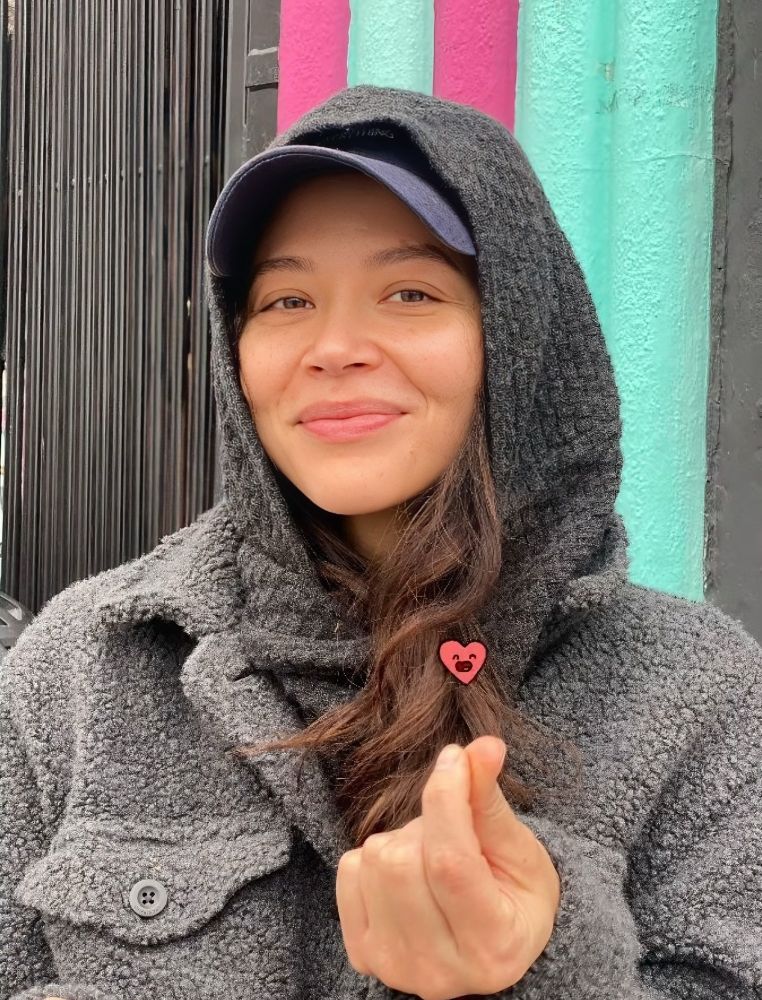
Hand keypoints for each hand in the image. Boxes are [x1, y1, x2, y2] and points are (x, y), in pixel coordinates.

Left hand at [335, 736, 560, 999]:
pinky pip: (348, 871)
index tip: (454, 757)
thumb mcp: (517, 848)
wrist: (489, 945)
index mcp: (492, 945)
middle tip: (451, 831)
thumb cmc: (513, 893)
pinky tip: (406, 872)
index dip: (446, 797)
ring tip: (430, 854)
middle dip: (426, 823)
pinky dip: (374, 857)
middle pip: (401, 861)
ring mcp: (393, 965)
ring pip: (373, 861)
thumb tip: (482, 746)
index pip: (449, 861)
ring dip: (402, 839)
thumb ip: (489, 798)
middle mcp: (439, 970)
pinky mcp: (362, 953)